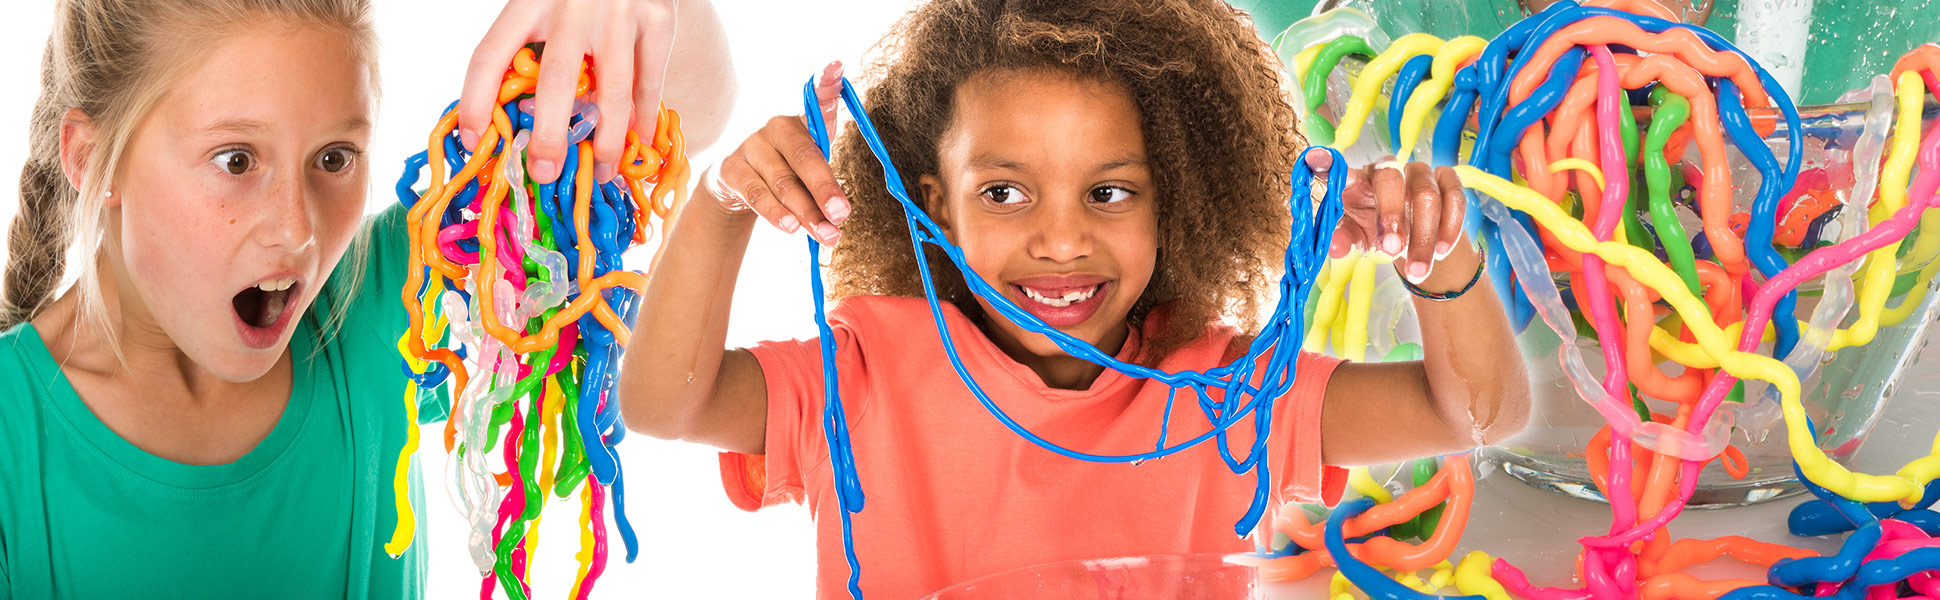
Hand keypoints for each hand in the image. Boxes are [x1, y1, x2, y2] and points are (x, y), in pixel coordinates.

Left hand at [458, 0, 677, 184]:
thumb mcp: (543, 1)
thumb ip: (531, 44)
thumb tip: (515, 115)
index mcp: (528, 0)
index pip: (490, 55)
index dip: (475, 103)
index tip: (473, 142)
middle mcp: (571, 6)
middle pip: (555, 81)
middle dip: (550, 136)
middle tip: (545, 172)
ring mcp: (619, 13)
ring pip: (612, 91)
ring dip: (608, 140)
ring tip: (603, 172)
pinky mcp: (659, 19)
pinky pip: (651, 80)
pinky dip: (646, 116)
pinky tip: (640, 140)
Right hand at [704, 61, 848, 243]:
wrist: (737, 189)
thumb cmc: (786, 175)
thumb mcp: (809, 174)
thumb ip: (826, 188)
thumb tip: (839, 216)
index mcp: (803, 122)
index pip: (817, 99)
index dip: (827, 82)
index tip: (837, 66)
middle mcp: (776, 127)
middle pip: (805, 156)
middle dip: (826, 188)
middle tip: (842, 215)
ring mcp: (751, 146)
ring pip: (783, 182)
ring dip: (806, 212)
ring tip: (825, 234)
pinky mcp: (731, 169)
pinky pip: (756, 193)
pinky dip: (775, 213)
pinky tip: (791, 227)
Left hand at [1303, 153, 1473, 290]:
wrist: (1418, 239)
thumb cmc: (1378, 232)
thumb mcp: (1358, 238)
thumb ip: (1343, 239)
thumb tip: (1334, 248)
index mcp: (1357, 181)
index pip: (1340, 170)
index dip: (1327, 164)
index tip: (1314, 160)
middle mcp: (1387, 170)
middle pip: (1390, 181)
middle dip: (1391, 218)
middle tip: (1391, 251)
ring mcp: (1419, 172)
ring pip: (1426, 195)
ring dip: (1423, 236)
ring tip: (1418, 270)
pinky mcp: (1448, 180)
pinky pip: (1455, 198)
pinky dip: (1450, 227)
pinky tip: (1441, 251)